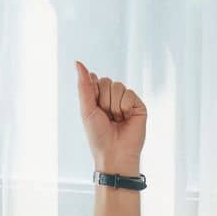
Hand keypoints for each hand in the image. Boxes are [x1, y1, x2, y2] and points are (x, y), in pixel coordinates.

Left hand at [76, 60, 146, 175]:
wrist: (115, 153)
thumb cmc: (98, 135)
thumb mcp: (86, 109)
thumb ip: (84, 85)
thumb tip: (78, 63)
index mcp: (98, 96)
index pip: (95, 79)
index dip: (93, 92)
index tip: (94, 108)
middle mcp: (112, 97)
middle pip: (106, 81)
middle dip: (104, 100)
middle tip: (107, 117)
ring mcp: (126, 101)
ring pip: (118, 86)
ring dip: (114, 106)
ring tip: (116, 120)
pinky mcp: (138, 106)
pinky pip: (130, 94)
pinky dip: (125, 107)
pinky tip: (126, 119)